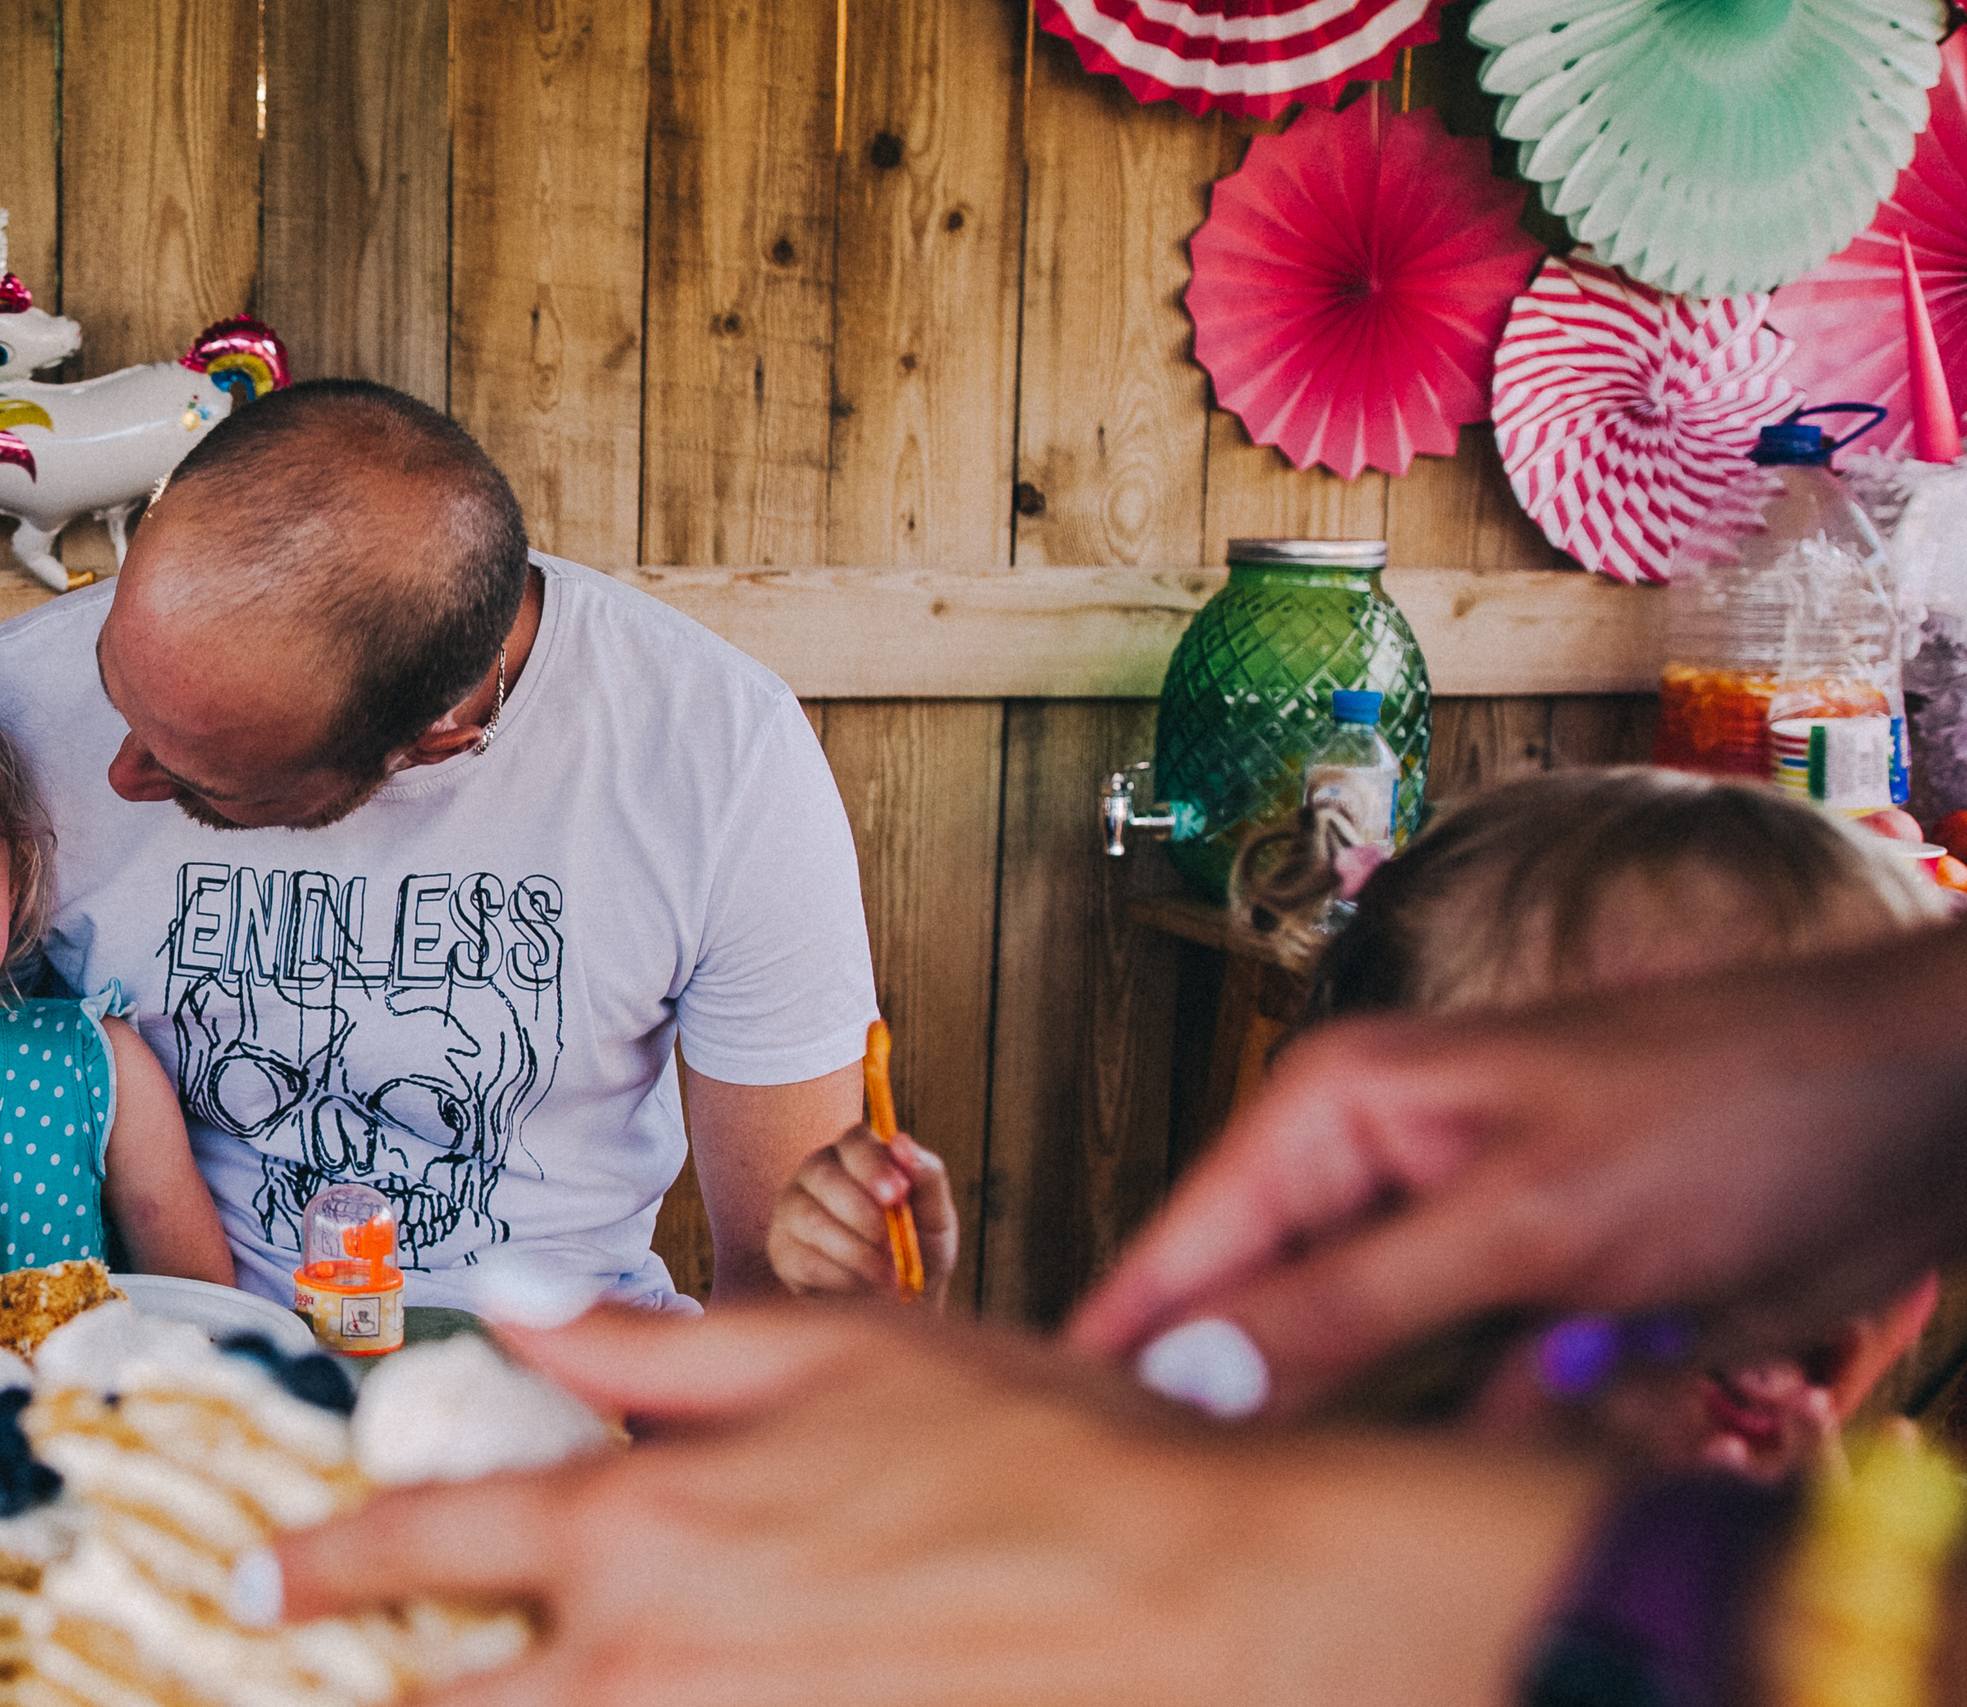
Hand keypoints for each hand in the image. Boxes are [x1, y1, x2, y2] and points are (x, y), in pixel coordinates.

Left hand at [276, 1305, 1602, 1706]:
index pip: (433, 1539)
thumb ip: (653, 1336)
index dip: (329, 1555)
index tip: (266, 1571)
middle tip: (311, 1673)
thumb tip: (514, 1306)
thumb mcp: (837, 1345)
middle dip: (371, 1685)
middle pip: (453, 1698)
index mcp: (651, 1521)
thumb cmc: (1037, 1453)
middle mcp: (656, 1658)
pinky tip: (626, 1694)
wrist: (1197, 1600)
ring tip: (440, 1685)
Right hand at [765, 1124, 957, 1305]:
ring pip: (811, 1219)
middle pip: (824, 1175)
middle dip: (864, 1214)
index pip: (854, 1140)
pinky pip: (804, 1259)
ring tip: (887, 1276)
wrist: (898, 1304)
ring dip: (857, 1252)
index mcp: (857, 1155)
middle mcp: (817, 1172)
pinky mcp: (782, 1250)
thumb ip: (926, 1177)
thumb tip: (902, 1143)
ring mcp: (792, 1209)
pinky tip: (862, 1285)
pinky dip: (842, 1278)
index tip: (897, 1195)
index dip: (873, 1164)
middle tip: (893, 1246)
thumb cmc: (918, 1249)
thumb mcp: (936, 1216)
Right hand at [1066, 928, 1966, 1415]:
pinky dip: (1514, 1433)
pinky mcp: (1534, 1306)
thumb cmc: (1724, 1107)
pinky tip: (1588, 1391)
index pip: (1178, 1249)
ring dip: (1424, 1429)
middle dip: (1281, 1413)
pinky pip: (1473, 1406)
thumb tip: (1186, 1380)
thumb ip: (1344, 1306)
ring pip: (1371, 1385)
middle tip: (1268, 1488)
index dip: (1121, 1349)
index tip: (1061, 1445)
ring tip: (1507, 1396)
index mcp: (1333, 1115)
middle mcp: (1373, 1177)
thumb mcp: (1517, 1219)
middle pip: (1261, 1328)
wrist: (1911, 1109)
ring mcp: (1455, 1248)